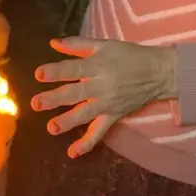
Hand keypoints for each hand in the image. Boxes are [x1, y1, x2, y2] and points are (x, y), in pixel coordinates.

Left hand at [31, 38, 177, 157]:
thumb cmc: (128, 56)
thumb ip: (77, 44)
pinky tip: (72, 153)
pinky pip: (99, 132)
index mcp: (97, 66)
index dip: (56, 71)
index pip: (73, 69)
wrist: (159, 73)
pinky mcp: (113, 116)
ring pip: (85, 114)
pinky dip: (87, 143)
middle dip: (55, 99)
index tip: (39, 74)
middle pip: (75, 94)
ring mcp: (107, 104)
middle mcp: (101, 87)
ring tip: (51, 128)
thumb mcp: (104, 45)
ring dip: (67, 122)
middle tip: (36, 103)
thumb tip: (52, 43)